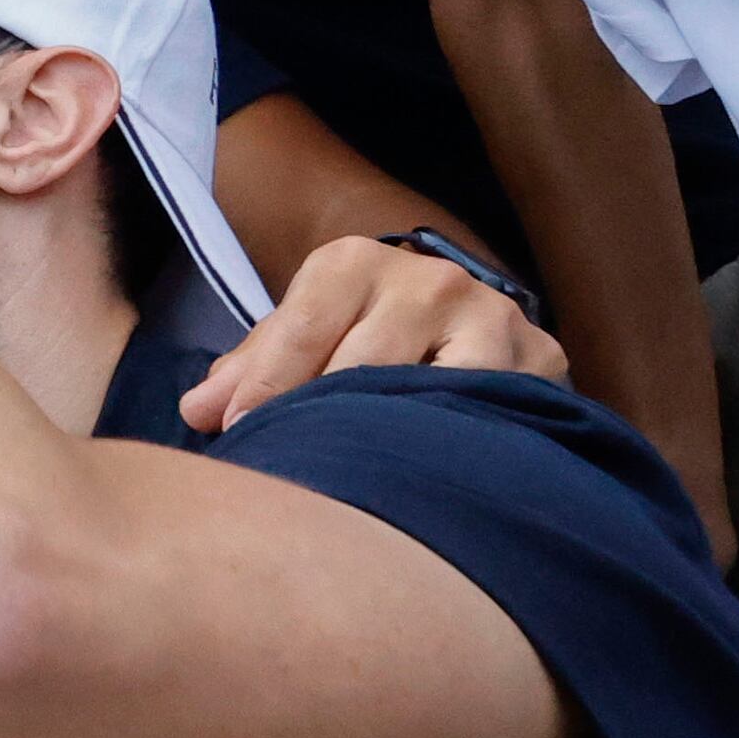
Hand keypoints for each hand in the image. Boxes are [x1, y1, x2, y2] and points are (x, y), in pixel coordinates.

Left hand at [182, 233, 566, 432]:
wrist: (465, 322)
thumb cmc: (360, 335)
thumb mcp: (304, 338)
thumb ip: (251, 370)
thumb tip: (198, 410)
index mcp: (353, 263)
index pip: (302, 329)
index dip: (267, 385)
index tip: (239, 430)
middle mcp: (427, 279)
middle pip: (361, 363)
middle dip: (323, 417)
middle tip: (297, 463)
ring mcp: (489, 317)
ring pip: (429, 391)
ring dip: (395, 435)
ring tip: (366, 473)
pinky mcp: (540, 359)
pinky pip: (491, 411)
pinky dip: (457, 441)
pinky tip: (430, 469)